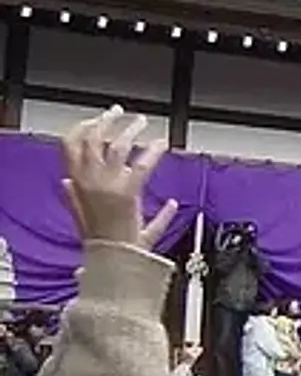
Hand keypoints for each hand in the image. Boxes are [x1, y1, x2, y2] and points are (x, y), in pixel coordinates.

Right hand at [60, 107, 174, 248]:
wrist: (115, 262)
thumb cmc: (105, 244)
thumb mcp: (81, 219)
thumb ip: (72, 199)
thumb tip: (64, 183)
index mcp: (76, 187)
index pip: (69, 148)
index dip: (80, 129)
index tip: (94, 119)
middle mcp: (88, 183)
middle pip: (91, 141)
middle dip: (105, 122)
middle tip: (118, 112)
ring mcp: (107, 187)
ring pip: (115, 146)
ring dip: (129, 131)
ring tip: (141, 122)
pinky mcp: (127, 194)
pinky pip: (140, 165)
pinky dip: (152, 152)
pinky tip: (161, 144)